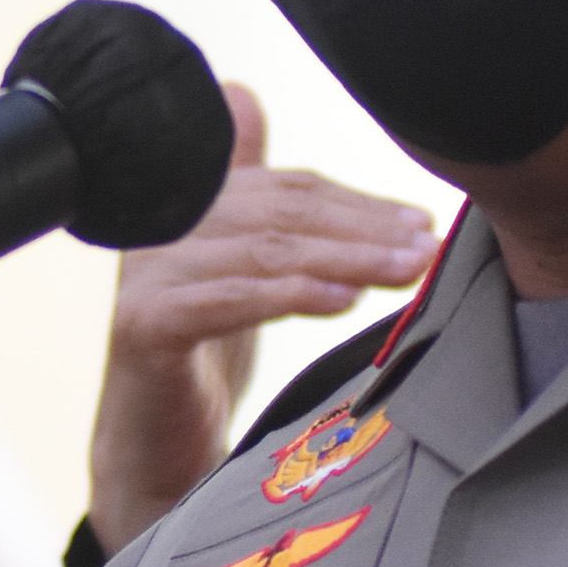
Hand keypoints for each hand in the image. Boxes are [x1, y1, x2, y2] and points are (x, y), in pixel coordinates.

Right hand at [87, 85, 434, 556]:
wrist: (149, 470)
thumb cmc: (195, 372)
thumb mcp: (231, 278)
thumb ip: (245, 199)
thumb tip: (246, 97)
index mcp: (185, 213)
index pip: (286, 190)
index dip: (357, 201)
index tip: (419, 222)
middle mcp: (159, 233)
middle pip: (278, 214)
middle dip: (363, 226)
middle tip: (426, 244)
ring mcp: (145, 277)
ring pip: (262, 251)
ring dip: (346, 255)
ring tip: (407, 268)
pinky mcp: (141, 326)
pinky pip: (225, 300)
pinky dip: (289, 294)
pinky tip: (345, 298)